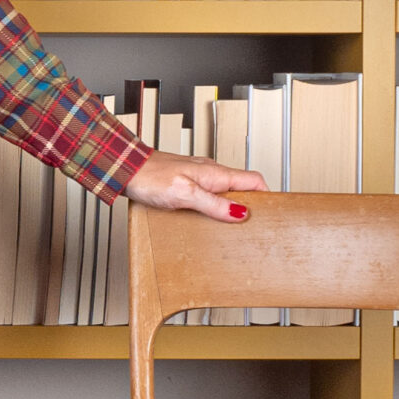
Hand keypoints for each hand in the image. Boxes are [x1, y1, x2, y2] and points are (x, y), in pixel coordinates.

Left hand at [125, 152, 265, 219]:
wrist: (126, 169)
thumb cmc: (151, 177)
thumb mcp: (186, 194)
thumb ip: (213, 204)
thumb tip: (240, 214)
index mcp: (216, 174)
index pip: (254, 181)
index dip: (267, 196)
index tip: (272, 212)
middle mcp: (210, 174)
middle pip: (241, 188)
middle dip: (249, 207)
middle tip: (252, 227)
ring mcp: (198, 178)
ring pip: (224, 193)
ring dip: (229, 209)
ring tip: (230, 229)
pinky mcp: (185, 184)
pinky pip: (208, 196)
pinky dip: (213, 208)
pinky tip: (205, 220)